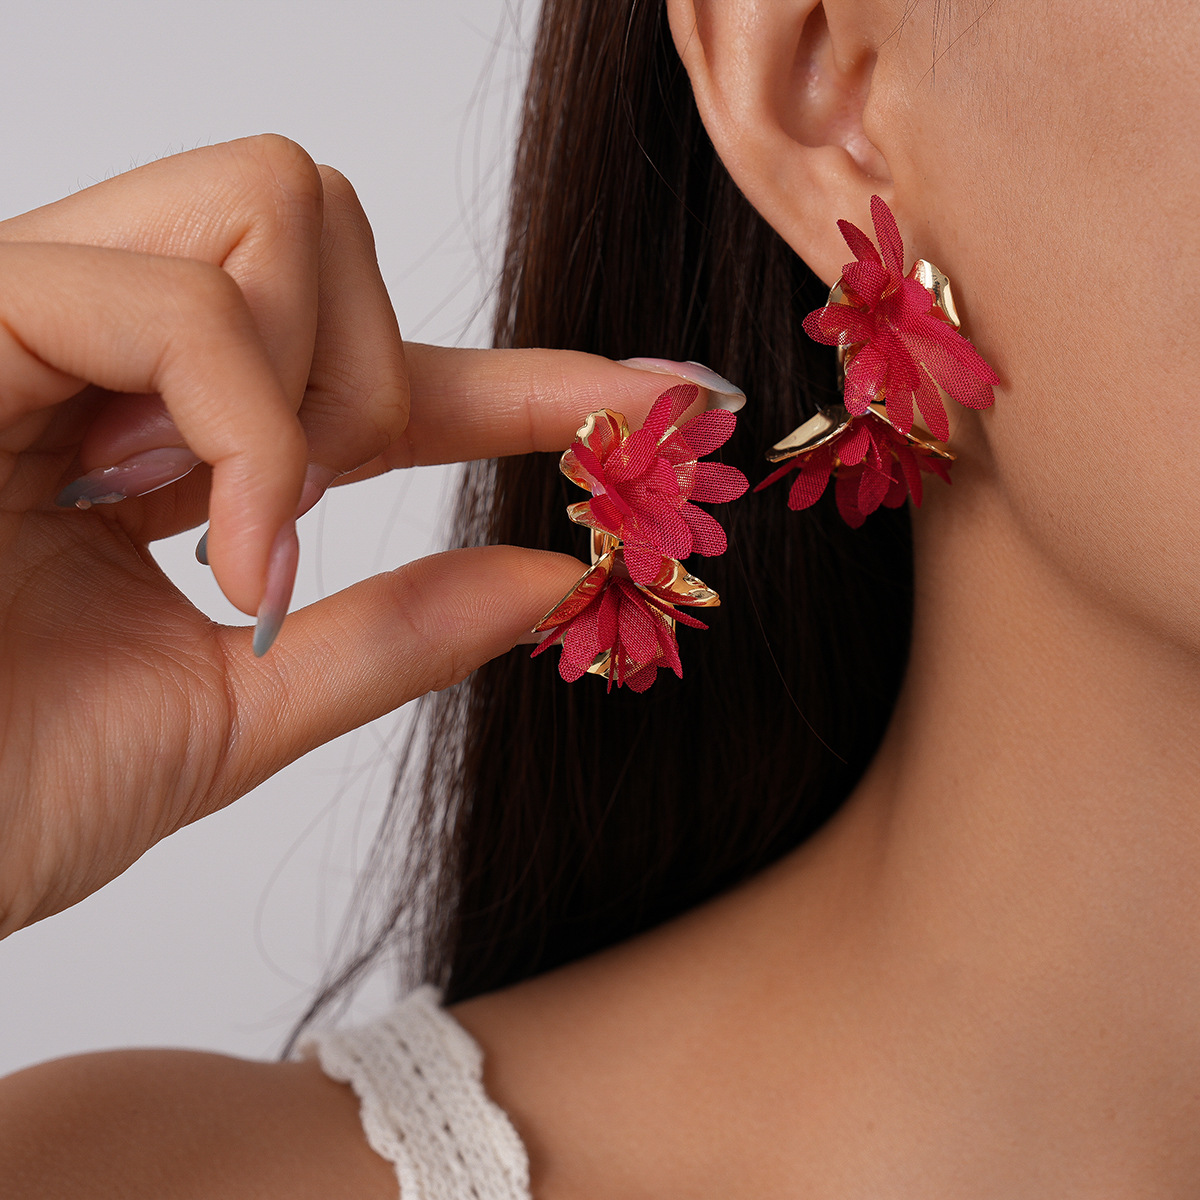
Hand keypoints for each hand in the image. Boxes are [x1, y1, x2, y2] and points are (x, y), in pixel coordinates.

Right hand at [0, 135, 699, 937]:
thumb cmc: (2, 789)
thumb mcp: (238, 709)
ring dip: (311, 393)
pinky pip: (185, 300)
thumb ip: (394, 636)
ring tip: (228, 540)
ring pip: (273, 204)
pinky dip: (248, 432)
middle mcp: (97, 341)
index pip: (378, 365)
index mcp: (163, 433)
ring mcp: (29, 308)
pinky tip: (211, 544)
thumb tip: (551, 577)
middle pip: (318, 210)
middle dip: (376, 371)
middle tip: (303, 522)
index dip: (527, 377)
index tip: (655, 399)